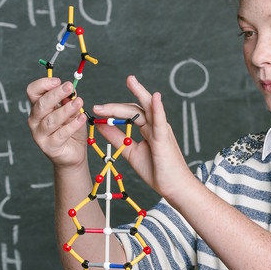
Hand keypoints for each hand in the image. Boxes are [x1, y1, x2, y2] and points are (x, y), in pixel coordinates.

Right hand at [26, 76, 88, 168]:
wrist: (73, 153)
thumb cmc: (70, 130)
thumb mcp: (71, 111)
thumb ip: (69, 100)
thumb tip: (71, 89)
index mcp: (38, 107)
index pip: (33, 91)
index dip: (43, 84)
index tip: (58, 81)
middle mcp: (35, 120)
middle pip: (41, 104)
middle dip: (56, 94)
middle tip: (69, 87)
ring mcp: (40, 134)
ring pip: (51, 119)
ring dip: (66, 109)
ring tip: (79, 102)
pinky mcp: (49, 146)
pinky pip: (61, 134)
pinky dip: (72, 125)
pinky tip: (81, 118)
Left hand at [93, 76, 194, 202]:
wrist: (173, 188)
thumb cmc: (156, 171)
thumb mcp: (130, 153)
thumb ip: (117, 138)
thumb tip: (101, 125)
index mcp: (148, 129)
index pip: (130, 114)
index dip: (113, 111)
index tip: (97, 110)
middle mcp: (155, 126)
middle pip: (135, 109)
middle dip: (116, 106)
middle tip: (98, 106)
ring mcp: (161, 131)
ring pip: (148, 109)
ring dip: (138, 94)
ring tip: (130, 81)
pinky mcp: (165, 139)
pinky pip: (161, 122)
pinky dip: (158, 109)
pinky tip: (155, 98)